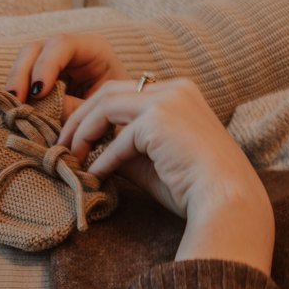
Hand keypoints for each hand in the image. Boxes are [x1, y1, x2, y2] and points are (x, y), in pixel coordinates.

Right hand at [4, 32, 130, 115]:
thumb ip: (71, 107)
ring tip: (13, 107)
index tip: (38, 92)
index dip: (46, 65)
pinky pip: (21, 83)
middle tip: (16, 99)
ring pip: (23, 63)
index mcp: (93, 48)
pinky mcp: (41, 82)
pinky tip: (15, 110)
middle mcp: (68, 52)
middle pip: (35, 49)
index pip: (62, 44)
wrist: (123, 125)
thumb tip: (39, 106)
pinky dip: (16, 95)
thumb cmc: (118, 112)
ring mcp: (52, 65)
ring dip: (14, 84)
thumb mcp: (100, 109)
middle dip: (21, 73)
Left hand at [59, 77, 274, 273]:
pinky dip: (103, 158)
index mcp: (177, 93)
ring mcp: (169, 100)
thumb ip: (118, 147)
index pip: (122, 93)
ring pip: (105, 105)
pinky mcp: (161, 119)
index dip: (92, 113)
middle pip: (108, 91)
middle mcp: (175, 89)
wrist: (227, 200)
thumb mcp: (147, 160)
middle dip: (78, 118)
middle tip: (60, 145)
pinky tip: (97, 176)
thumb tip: (82, 146)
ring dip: (82, 133)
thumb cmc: (192, 186)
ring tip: (70, 157)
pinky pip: (118, 137)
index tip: (72, 138)